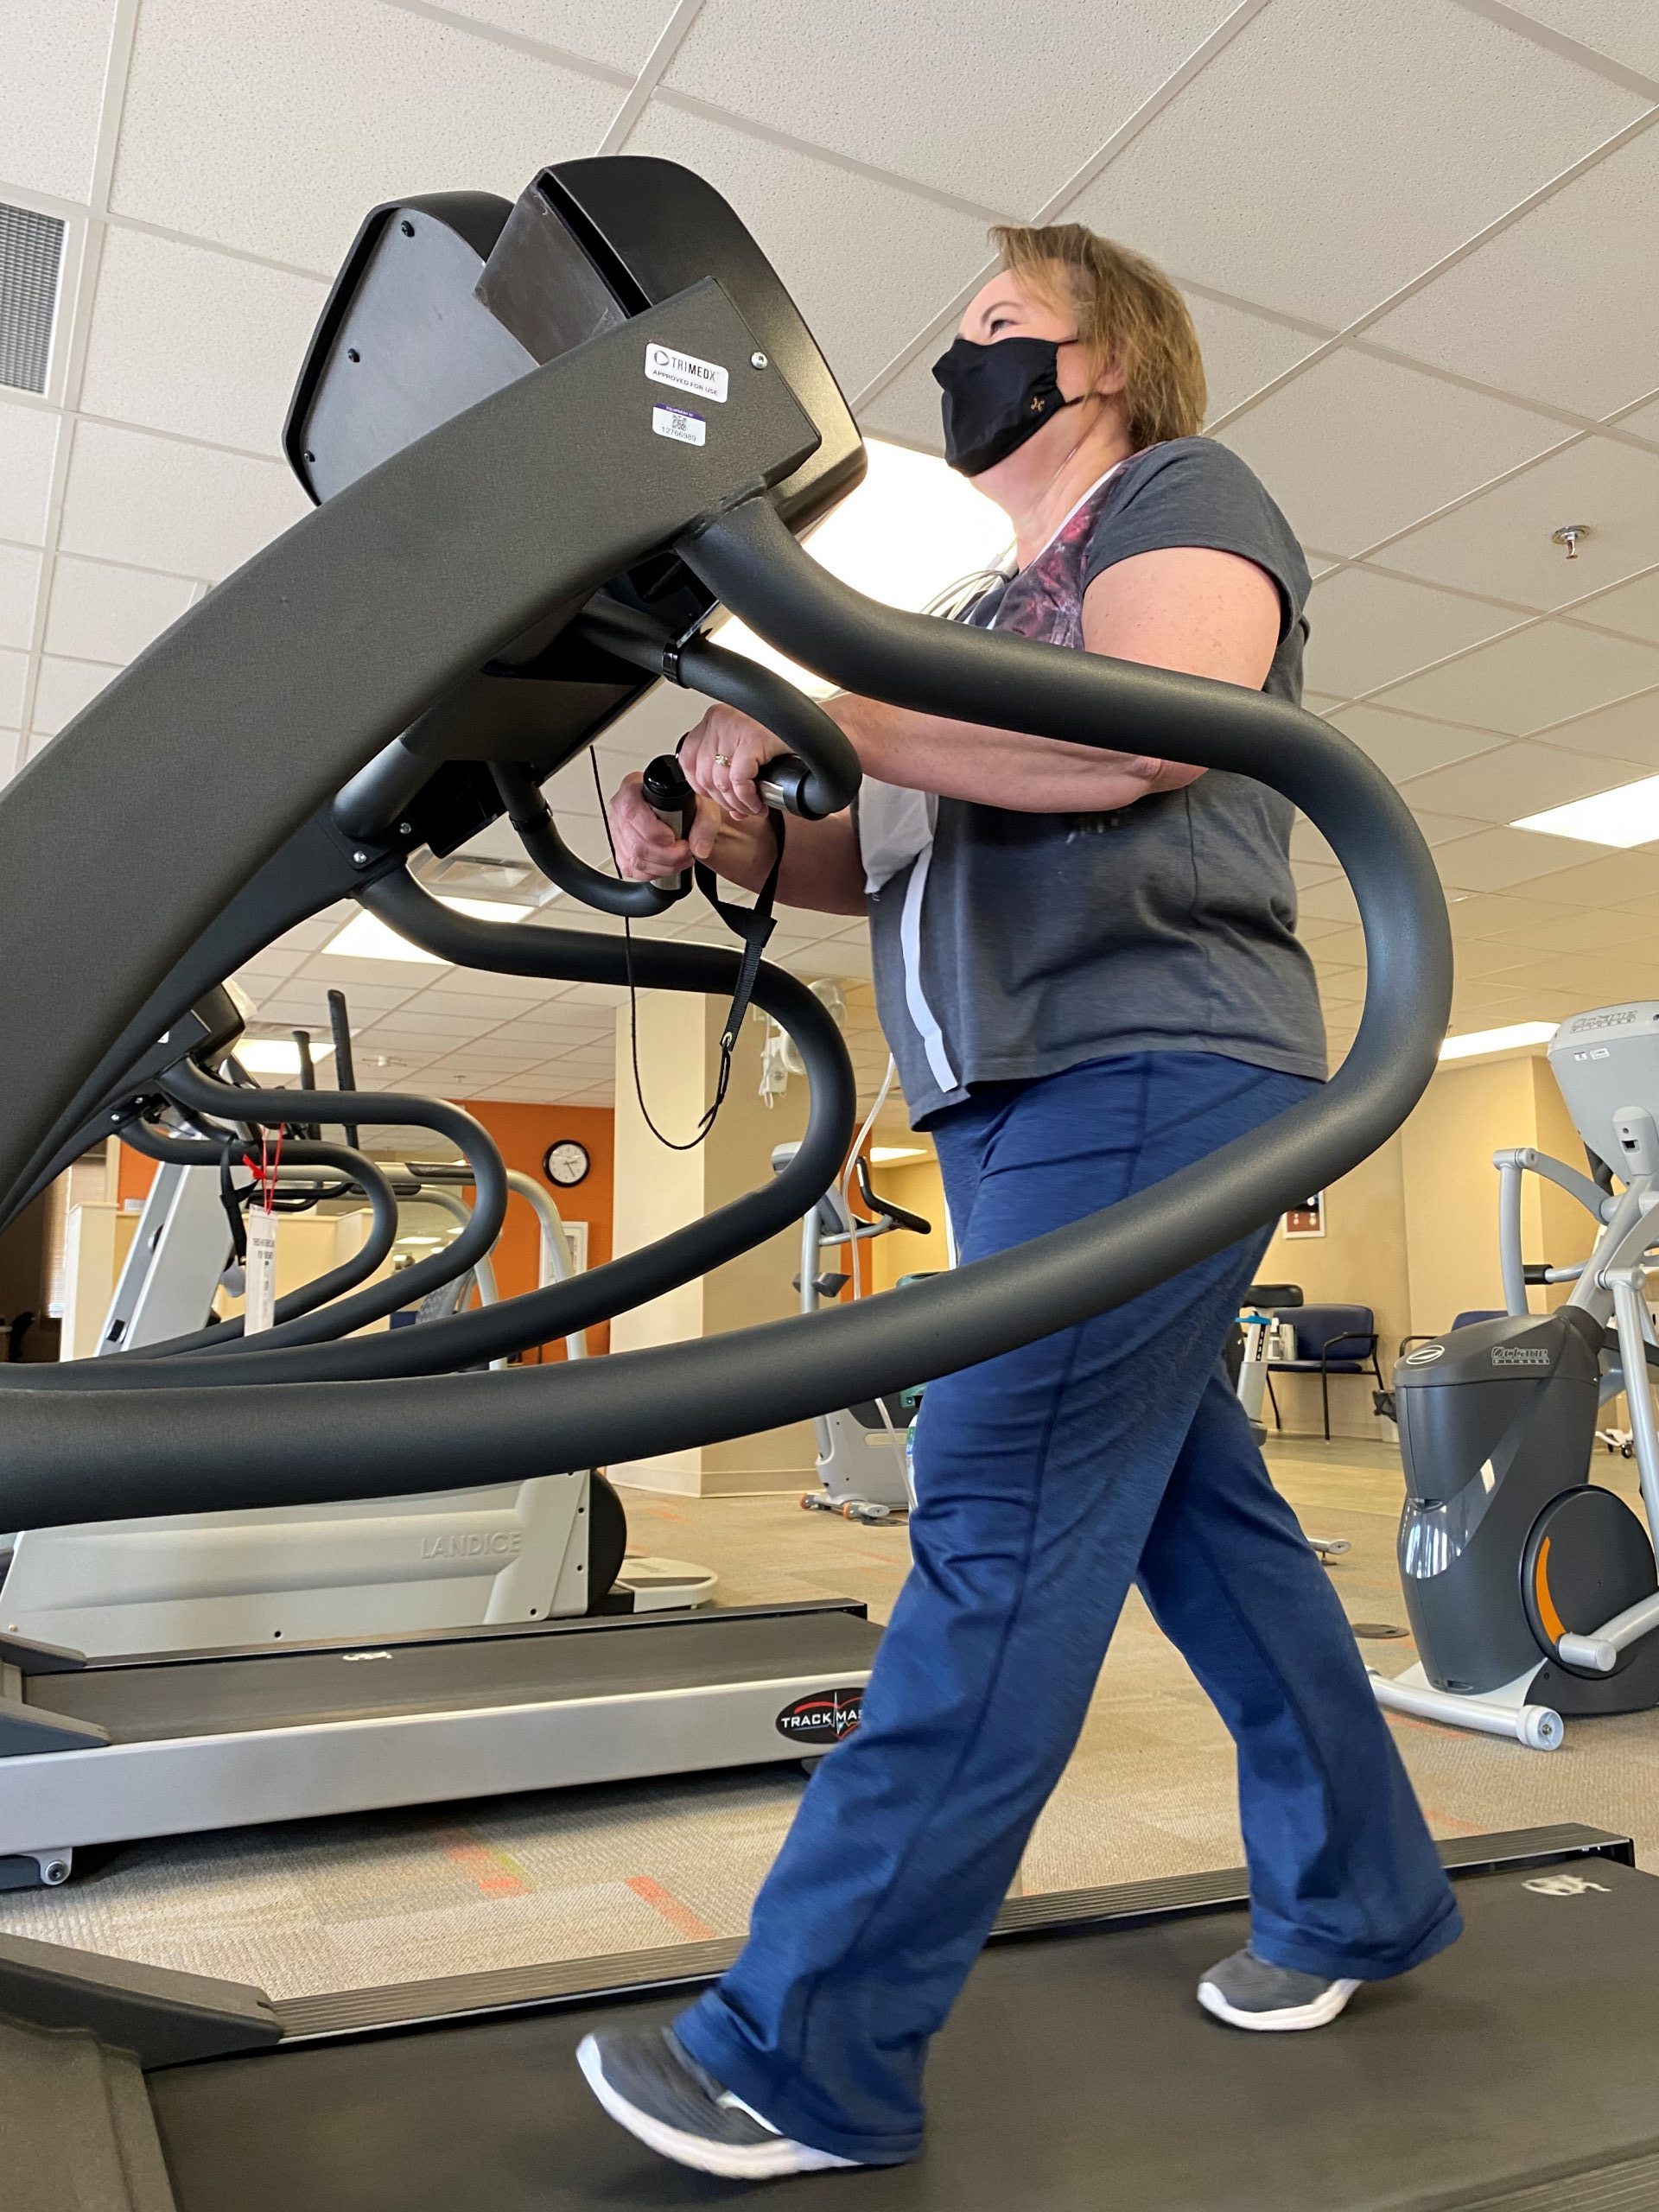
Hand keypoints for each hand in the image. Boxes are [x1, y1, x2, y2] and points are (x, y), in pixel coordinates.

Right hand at [606, 771, 723, 878]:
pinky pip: (634, 870)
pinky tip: (669, 864)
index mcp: (633, 788)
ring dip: (665, 865)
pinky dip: (656, 872)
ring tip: (682, 858)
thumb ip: (706, 822)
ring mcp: (618, 833)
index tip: (674, 837)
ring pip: (635, 860)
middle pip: (636, 843)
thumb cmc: (685, 803)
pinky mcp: (621, 853)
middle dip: (667, 854)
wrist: (683, 814)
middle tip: (686, 851)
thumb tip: (699, 848)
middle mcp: (620, 810)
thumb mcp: (704, 803)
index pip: (631, 811)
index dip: (653, 830)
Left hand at [678, 704, 789, 825]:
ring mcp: (734, 727)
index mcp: (715, 719)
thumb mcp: (749, 753)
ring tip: (754, 808)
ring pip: (720, 782)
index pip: (687, 758)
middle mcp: (720, 720)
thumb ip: (733, 777)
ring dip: (738, 804)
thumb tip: (732, 811)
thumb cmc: (787, 739)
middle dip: (723, 801)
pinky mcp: (753, 738)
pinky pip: (739, 780)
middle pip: (703, 775)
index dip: (700, 786)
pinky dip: (748, 798)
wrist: (820, 727)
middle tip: (743, 809)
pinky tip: (759, 803)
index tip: (718, 797)